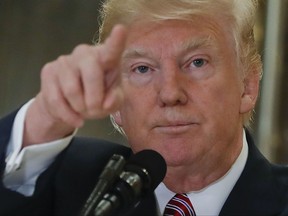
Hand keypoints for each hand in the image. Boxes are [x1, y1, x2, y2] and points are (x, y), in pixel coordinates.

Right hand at [24, 25, 126, 144]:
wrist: (70, 106)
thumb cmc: (98, 98)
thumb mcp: (112, 102)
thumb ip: (115, 100)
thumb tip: (106, 103)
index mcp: (106, 58)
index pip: (112, 49)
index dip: (116, 41)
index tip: (121, 29)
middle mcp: (85, 53)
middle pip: (91, 72)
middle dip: (94, 98)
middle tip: (95, 110)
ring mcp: (65, 60)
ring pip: (72, 90)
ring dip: (80, 109)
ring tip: (84, 111)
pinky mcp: (48, 71)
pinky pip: (56, 99)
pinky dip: (68, 115)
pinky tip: (75, 119)